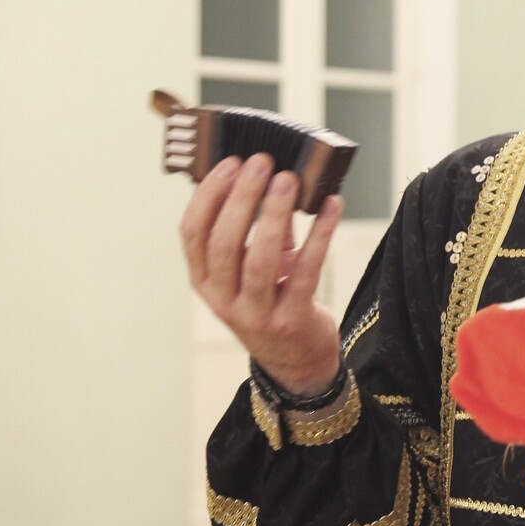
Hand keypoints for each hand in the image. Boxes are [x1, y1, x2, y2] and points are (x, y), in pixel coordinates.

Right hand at [179, 154, 343, 395]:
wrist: (297, 363)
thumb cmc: (272, 304)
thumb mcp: (253, 270)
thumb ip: (257, 230)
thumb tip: (271, 176)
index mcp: (205, 281)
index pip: (193, 233)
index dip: (209, 195)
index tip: (230, 163)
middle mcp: (223, 299)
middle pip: (224, 243)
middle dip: (242, 198)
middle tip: (262, 163)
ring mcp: (256, 314)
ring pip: (260, 259)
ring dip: (275, 214)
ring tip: (289, 180)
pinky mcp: (291, 320)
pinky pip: (306, 271)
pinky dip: (319, 234)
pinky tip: (331, 206)